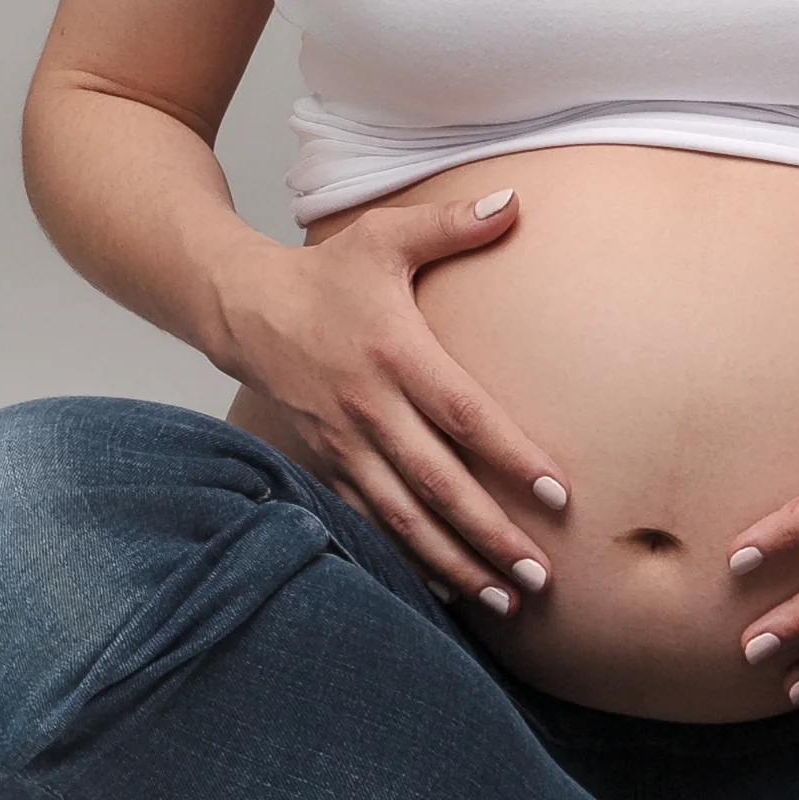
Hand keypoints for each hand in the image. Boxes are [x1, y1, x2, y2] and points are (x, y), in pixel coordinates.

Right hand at [210, 186, 575, 611]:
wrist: (243, 307)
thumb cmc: (326, 273)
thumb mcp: (384, 236)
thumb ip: (452, 224)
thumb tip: (515, 203)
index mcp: (394, 352)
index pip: (462, 414)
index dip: (509, 456)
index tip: (556, 493)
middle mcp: (369, 407)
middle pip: (437, 483)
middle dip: (489, 533)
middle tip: (540, 574)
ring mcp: (344, 442)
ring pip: (403, 517)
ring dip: (453, 562)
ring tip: (503, 596)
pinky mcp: (327, 463)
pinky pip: (370, 522)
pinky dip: (407, 559)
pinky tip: (448, 588)